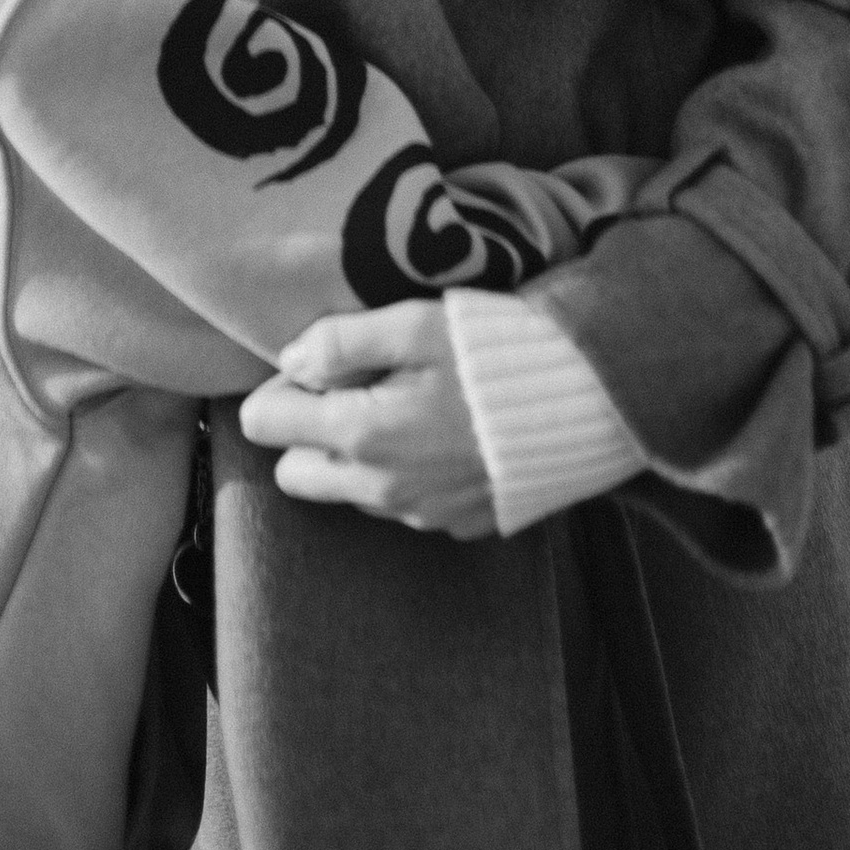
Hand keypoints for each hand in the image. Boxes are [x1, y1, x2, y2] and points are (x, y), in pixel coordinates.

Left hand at [237, 300, 497, 540]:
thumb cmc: (497, 354)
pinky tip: (443, 435)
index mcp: (361, 435)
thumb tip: (291, 360)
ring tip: (408, 406)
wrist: (586, 406)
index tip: (320, 367)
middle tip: (355, 389)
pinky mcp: (455, 525)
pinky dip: (407, 473)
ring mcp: (419, 515)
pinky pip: (402, 504)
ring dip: (358, 455)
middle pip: (294, 472)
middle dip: (307, 432)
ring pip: (349, 491)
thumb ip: (341, 341)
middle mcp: (381, 489)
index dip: (281, 388)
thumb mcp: (415, 324)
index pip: (264, 424)